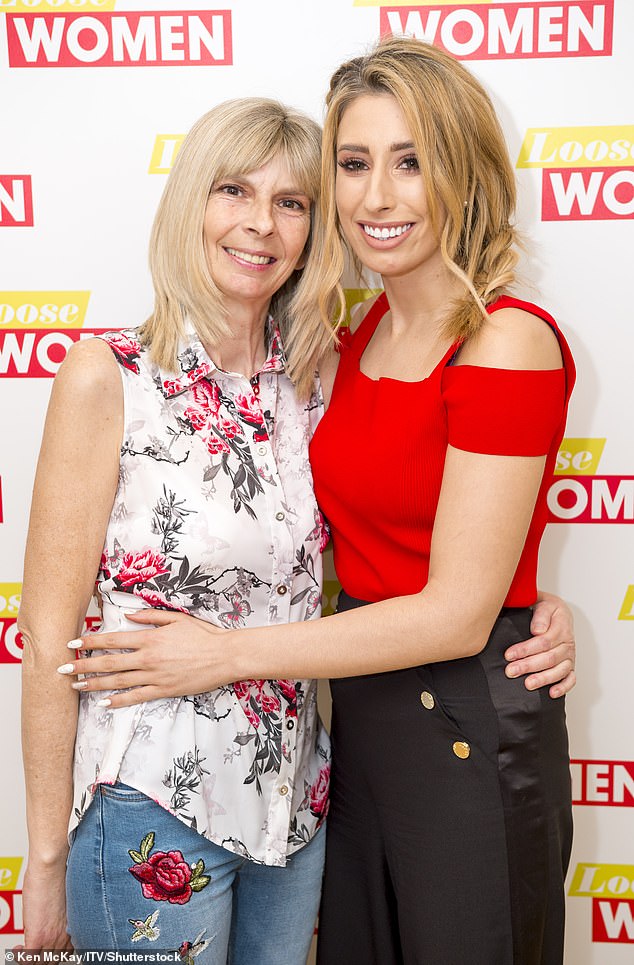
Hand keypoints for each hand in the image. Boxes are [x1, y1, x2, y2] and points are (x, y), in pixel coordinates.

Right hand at [22, 860, 72, 950]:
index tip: (45, 948)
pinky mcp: (38, 936)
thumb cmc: (58, 876)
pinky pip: (29, 959)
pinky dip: (22, 958)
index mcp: (73, 927)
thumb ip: (60, 917)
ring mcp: (51, 937)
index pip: (67, 951)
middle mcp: (65, 935)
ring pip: (41, 962)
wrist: (52, 868)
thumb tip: (51, 920)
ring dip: (31, 959)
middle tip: (32, 950)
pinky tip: (18, 949)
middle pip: (54, 959)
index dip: (55, 952)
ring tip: (23, 949)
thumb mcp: (65, 903)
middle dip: (42, 956)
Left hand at [58, 610, 234, 707]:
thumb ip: (151, 617)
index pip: (113, 639)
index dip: (91, 642)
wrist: (225, 656)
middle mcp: (148, 658)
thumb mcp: (177, 618)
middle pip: (109, 663)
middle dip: (83, 666)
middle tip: (63, 668)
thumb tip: (129, 616)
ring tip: (76, 686)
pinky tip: (104, 702)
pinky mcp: (164, 690)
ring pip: (118, 682)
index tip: (73, 643)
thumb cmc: (204, 635)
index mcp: (150, 638)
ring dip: (94, 684)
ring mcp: (155, 676)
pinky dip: (119, 700)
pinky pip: (136, 697)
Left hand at [504, 592, 574, 697]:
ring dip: (543, 679)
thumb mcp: (544, 603)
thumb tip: (537, 630)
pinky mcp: (570, 665)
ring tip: (528, 684)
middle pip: (549, 658)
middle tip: (511, 671)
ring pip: (559, 670)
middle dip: (528, 666)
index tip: (509, 655)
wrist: (557, 611)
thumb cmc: (547, 608)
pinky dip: (563, 687)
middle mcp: (568, 643)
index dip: (525, 649)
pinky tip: (551, 693)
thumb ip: (541, 615)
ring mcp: (570, 656)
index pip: (544, 641)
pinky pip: (571, 679)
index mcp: (561, 626)